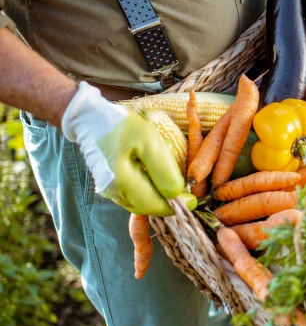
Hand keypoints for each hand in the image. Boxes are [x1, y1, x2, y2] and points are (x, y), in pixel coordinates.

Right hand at [62, 83, 195, 215]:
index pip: (155, 205)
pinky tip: (152, 171)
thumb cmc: (124, 127)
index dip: (177, 205)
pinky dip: (148, 189)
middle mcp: (114, 192)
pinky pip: (134, 195)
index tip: (193, 199)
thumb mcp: (151, 143)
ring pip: (142, 202)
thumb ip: (164, 171)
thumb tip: (176, 195)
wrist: (92, 118)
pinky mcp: (109, 186)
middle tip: (184, 188)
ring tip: (166, 173)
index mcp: (123, 182)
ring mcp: (109, 191)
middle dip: (169, 200)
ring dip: (159, 194)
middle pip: (149, 206)